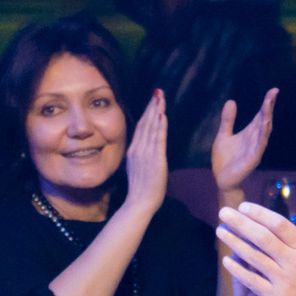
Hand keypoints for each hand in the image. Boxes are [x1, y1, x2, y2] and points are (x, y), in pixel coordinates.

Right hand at [122, 88, 168, 217]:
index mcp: (133, 151)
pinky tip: (162, 114)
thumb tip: (144, 149)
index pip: (140, 128)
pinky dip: (160, 125)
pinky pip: (158, 138)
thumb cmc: (141, 190)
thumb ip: (140, 157)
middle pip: (145, 123)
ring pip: (152, 127)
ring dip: (157, 111)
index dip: (147, 113)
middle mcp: (138, 149)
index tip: (152, 101)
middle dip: (152, 106)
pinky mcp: (155, 159)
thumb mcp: (137, 169)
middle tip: (158, 92)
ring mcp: (146, 153)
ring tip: (160, 98)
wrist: (140, 202)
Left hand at [210, 89, 277, 195]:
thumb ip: (228, 120)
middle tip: (273, 93)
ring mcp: (255, 149)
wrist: (222, 179)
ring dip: (267, 119)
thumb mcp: (223, 135)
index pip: (260, 115)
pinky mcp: (252, 160)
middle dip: (269, 107)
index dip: (267, 103)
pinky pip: (259, 147)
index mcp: (250, 133)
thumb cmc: (225, 159)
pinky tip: (265, 127)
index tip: (274, 90)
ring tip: (268, 106)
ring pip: (264, 132)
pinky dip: (262, 137)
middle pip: (265, 120)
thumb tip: (231, 101)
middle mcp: (255, 139)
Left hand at [216, 202, 295, 295]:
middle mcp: (294, 261)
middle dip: (240, 222)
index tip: (244, 206)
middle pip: (262, 236)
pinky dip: (237, 270)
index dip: (259, 214)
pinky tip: (226, 260)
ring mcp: (283, 280)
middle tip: (224, 212)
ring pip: (253, 256)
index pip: (279, 224)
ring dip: (234, 242)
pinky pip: (252, 281)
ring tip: (220, 231)